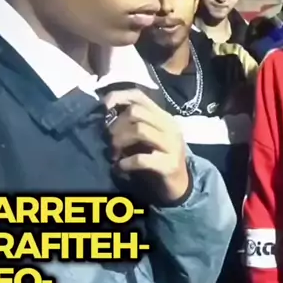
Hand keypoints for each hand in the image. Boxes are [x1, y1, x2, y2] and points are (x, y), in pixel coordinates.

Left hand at [103, 89, 189, 203]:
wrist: (179, 186)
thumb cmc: (158, 159)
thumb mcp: (147, 138)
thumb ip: (133, 124)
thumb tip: (106, 115)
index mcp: (163, 117)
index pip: (139, 96)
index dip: (118, 96)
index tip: (103, 107)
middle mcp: (170, 126)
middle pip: (136, 112)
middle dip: (116, 126)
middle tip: (109, 141)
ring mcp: (172, 145)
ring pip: (139, 130)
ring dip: (119, 142)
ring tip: (113, 155)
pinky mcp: (169, 165)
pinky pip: (141, 159)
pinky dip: (125, 163)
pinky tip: (119, 168)